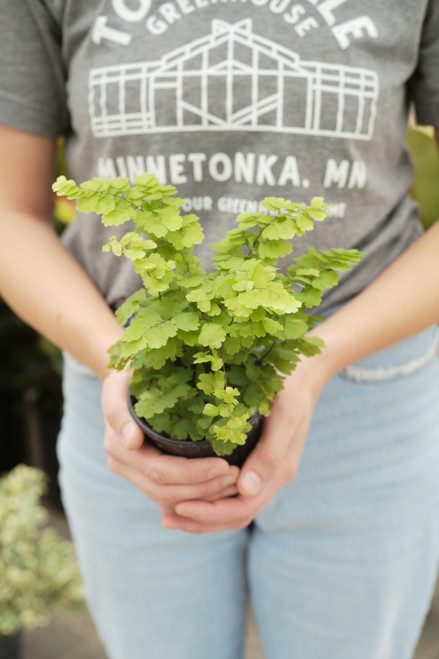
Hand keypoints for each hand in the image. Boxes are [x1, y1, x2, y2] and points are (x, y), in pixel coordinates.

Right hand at [101, 369, 239, 516]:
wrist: (126, 382)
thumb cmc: (131, 375)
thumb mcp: (120, 384)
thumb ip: (119, 411)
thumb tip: (131, 442)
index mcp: (118, 444)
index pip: (160, 470)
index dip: (193, 472)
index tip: (224, 464)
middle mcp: (121, 464)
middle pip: (166, 490)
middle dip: (204, 486)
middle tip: (237, 475)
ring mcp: (132, 475)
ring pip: (169, 500)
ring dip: (204, 496)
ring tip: (234, 481)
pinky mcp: (144, 480)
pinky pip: (172, 500)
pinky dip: (198, 498)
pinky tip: (222, 486)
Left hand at [161, 358, 326, 532]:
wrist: (300, 375)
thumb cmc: (290, 390)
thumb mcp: (284, 416)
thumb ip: (269, 453)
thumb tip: (246, 489)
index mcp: (278, 471)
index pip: (242, 509)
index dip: (210, 513)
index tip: (180, 505)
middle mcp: (269, 478)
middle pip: (234, 515)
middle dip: (200, 521)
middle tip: (166, 519)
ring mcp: (261, 472)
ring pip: (230, 508)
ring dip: (201, 516)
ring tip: (169, 513)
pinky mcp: (250, 461)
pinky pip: (228, 492)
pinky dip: (206, 499)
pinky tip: (182, 492)